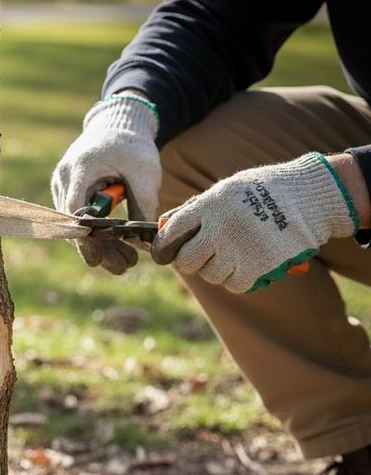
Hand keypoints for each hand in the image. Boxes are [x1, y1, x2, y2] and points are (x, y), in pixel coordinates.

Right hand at [51, 93, 160, 273]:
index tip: (98, 260)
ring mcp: (61, 185)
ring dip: (97, 246)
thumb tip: (144, 242)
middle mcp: (63, 178)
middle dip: (97, 250)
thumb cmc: (132, 145)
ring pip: (73, 226)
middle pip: (72, 225)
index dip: (85, 239)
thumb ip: (143, 205)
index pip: (74, 212)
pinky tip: (116, 248)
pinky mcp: (66, 191)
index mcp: (80, 169)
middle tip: (123, 268)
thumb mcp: (145, 172)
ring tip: (125, 262)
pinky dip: (94, 235)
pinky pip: (76, 220)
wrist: (117, 123)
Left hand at [152, 152, 359, 292]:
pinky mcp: (257, 266)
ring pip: (210, 276)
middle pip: (187, 261)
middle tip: (202, 257)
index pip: (172, 231)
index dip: (164, 245)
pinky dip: (237, 280)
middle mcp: (220, 227)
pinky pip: (233, 285)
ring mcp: (238, 248)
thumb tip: (163, 226)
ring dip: (217, 271)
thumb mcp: (226, 190)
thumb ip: (196, 209)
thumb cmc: (264, 190)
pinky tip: (245, 266)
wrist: (311, 194)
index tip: (166, 252)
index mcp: (210, 205)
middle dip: (191, 262)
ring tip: (231, 256)